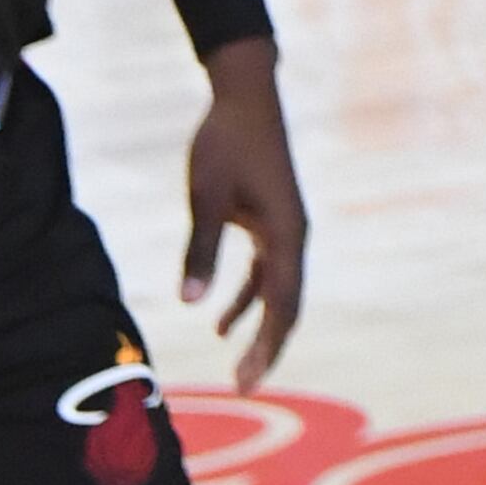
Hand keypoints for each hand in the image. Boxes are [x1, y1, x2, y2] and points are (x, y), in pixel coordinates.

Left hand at [181, 44, 305, 388]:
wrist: (245, 95)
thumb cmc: (224, 142)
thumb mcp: (206, 197)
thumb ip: (200, 250)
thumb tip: (191, 304)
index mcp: (286, 234)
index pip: (281, 306)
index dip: (265, 347)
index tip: (247, 382)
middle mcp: (294, 237)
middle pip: (285, 306)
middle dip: (266, 349)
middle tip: (244, 388)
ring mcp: (285, 230)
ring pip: (276, 292)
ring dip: (257, 328)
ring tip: (235, 367)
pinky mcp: (271, 222)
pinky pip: (264, 272)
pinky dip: (245, 299)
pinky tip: (219, 324)